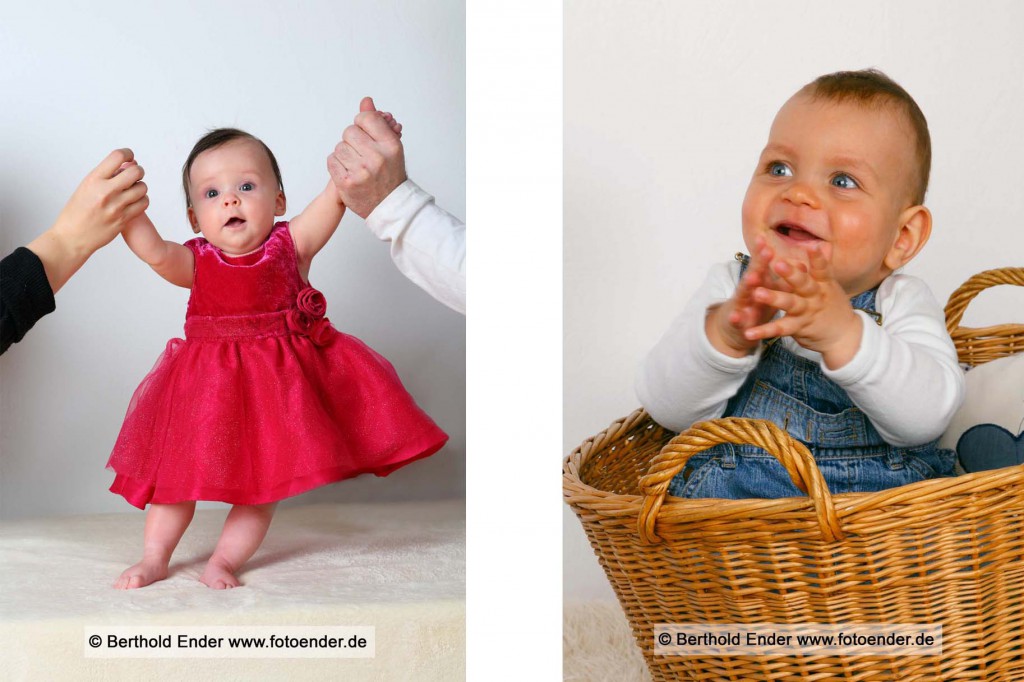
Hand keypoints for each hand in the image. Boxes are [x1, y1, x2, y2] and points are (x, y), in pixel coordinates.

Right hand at [26, 148, 148, 293]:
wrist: (72, 238)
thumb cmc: (76, 212)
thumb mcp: (85, 187)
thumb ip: (105, 176)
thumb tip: (126, 164)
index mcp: (94, 179)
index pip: (118, 157)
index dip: (128, 154)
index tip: (129, 157)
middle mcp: (106, 191)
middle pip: (136, 172)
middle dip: (138, 171)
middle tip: (134, 176)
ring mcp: (117, 206)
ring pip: (142, 188)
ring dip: (140, 187)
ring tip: (132, 190)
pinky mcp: (124, 219)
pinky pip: (143, 203)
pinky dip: (141, 200)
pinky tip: (133, 202)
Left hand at [327, 96, 406, 218]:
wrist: (390, 206)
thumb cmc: (390, 174)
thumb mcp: (390, 146)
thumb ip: (377, 122)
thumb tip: (366, 101)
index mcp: (391, 145)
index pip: (366, 118)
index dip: (363, 124)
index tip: (367, 135)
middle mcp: (377, 157)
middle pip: (349, 131)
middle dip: (353, 140)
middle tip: (363, 153)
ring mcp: (361, 171)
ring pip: (339, 146)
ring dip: (345, 153)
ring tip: (357, 164)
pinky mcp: (346, 183)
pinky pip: (332, 160)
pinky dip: (337, 164)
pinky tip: (349, 171)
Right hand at [706, 236, 786, 356]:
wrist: (735, 328)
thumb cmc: (756, 305)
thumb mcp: (770, 291)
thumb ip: (783, 279)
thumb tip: (802, 265)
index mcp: (757, 281)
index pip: (762, 263)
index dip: (765, 251)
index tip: (768, 238)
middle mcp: (747, 289)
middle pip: (753, 273)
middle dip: (760, 262)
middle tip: (766, 250)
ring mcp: (740, 304)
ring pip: (743, 294)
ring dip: (747, 285)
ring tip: (751, 277)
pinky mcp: (735, 322)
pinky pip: (736, 320)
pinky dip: (736, 318)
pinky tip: (735, 317)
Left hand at [744, 243, 861, 368]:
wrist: (844, 337)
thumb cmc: (832, 306)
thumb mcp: (829, 287)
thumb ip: (819, 270)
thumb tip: (815, 246)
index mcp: (823, 284)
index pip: (822, 269)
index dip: (818, 258)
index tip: (813, 247)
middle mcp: (816, 297)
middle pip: (804, 284)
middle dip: (791, 274)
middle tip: (778, 264)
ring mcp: (807, 312)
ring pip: (790, 304)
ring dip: (773, 298)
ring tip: (758, 293)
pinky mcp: (798, 328)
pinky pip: (779, 329)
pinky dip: (763, 330)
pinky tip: (749, 332)